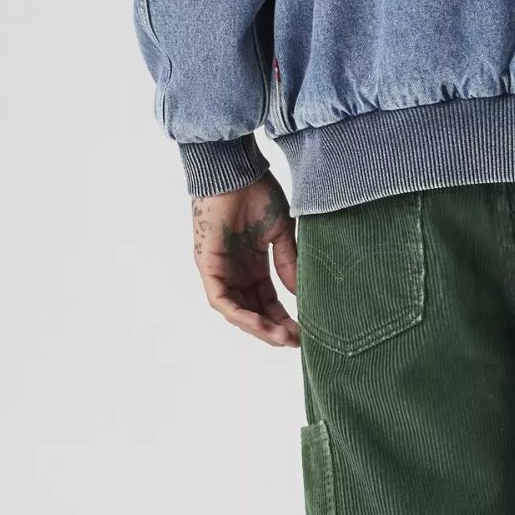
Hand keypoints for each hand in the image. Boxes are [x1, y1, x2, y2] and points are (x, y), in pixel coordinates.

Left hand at [191, 174, 299, 346]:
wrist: (237, 172)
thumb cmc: (257, 193)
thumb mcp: (281, 233)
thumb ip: (288, 263)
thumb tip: (301, 294)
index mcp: (253, 264)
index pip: (268, 300)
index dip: (285, 317)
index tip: (305, 331)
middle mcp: (236, 273)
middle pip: (254, 311)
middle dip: (274, 329)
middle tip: (297, 342)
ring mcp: (221, 272)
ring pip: (238, 311)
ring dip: (259, 327)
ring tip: (283, 338)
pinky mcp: (209, 268)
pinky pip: (222, 300)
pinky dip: (241, 314)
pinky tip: (260, 323)